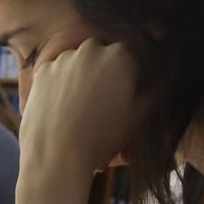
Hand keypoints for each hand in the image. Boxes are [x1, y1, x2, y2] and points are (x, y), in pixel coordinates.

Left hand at [19, 37, 146, 187]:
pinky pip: (57, 75)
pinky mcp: (43, 71)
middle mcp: (93, 48)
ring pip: (79, 64)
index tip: (128, 96)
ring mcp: (65, 58)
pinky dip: (60, 87)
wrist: (57, 156)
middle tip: (104, 104)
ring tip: (82, 112)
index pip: (132, 58)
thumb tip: (161, 83)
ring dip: (83, 80)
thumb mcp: (138, 117)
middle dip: (106, 76)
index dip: (132, 77)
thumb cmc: (103, 138)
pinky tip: (63, 109)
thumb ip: (153, 94)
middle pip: (104, 58)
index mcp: (122, 55)